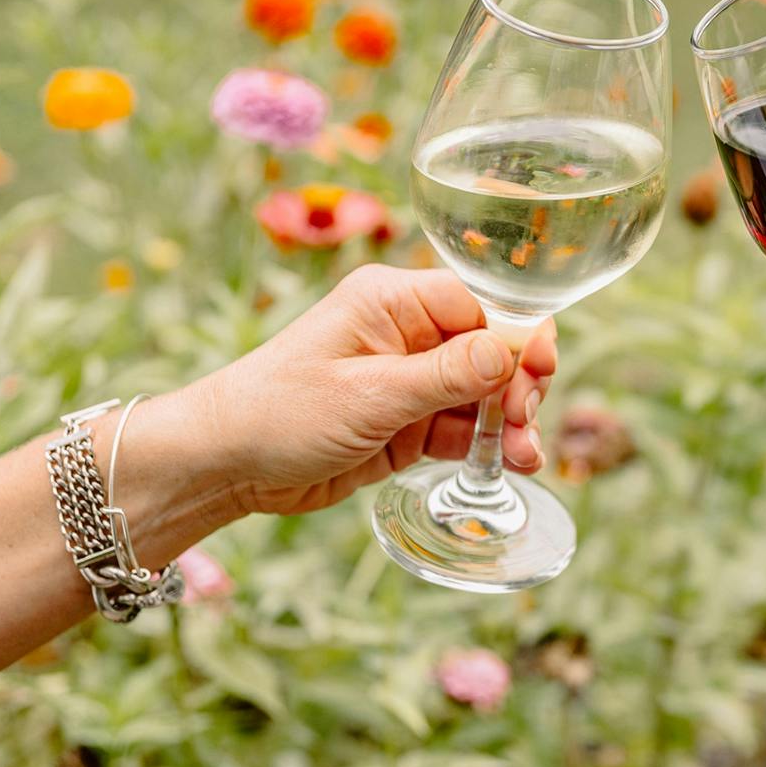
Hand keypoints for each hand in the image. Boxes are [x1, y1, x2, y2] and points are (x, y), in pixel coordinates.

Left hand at [177, 265, 554, 516]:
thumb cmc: (281, 412)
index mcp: (395, 301)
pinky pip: (465, 427)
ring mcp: (411, 380)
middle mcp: (409, 334)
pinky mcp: (410, 423)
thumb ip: (447, 374)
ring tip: (524, 457)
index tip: (539, 374)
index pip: (481, 304)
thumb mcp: (370, 394)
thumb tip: (514, 350)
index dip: (518, 337)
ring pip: (486, 393)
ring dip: (511, 422)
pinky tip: (510, 463)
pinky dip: (489, 444)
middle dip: (519, 384)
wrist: (226, 465)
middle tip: (523, 422)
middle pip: (493, 348)